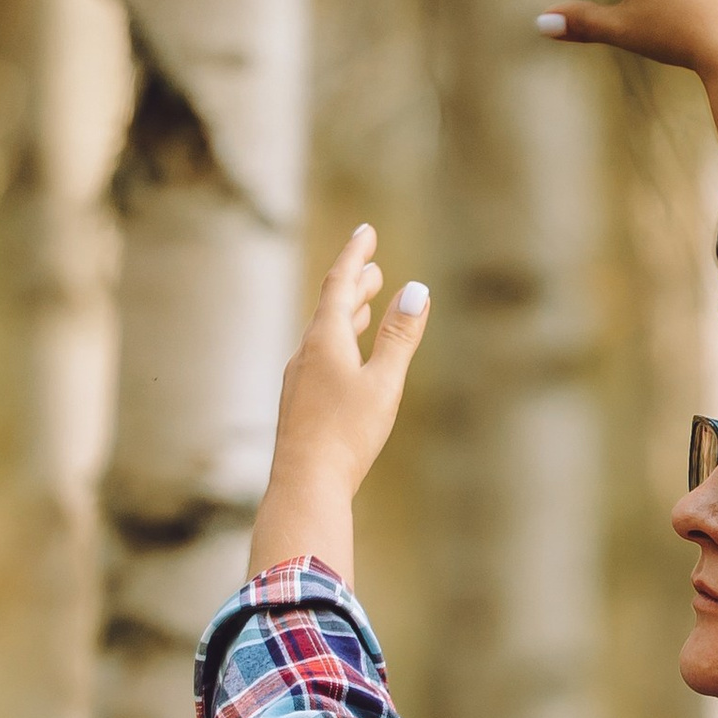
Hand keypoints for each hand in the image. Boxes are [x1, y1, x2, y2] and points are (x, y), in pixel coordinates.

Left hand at [249, 223, 428, 583]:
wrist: (305, 486)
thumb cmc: (347, 435)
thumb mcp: (384, 382)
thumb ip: (400, 336)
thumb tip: (417, 289)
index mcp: (325, 340)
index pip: (340, 283)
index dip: (355, 255)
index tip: (366, 231)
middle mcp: (306, 353)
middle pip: (330, 307)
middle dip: (354, 284)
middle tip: (372, 266)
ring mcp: (300, 380)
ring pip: (325, 335)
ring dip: (347, 315)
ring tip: (364, 307)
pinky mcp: (301, 405)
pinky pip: (320, 359)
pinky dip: (339, 344)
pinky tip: (346, 363)